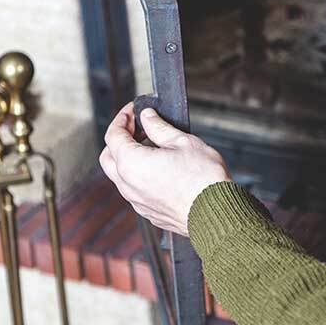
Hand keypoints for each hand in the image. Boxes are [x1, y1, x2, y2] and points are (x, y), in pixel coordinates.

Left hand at [100, 103, 230, 235]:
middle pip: (109, 156)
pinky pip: (134, 191)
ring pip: (120, 176)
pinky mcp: (148, 212)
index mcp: (132, 163)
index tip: (134, 111)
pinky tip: (159, 169)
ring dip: (128, 158)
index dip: (122, 118)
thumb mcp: (183, 142)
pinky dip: (139, 176)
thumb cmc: (204, 180)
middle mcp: (128, 185)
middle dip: (119, 139)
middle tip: (138, 128)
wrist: (216, 213)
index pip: (114, 135)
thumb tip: (148, 117)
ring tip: (152, 148)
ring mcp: (137, 202)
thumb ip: (159, 127)